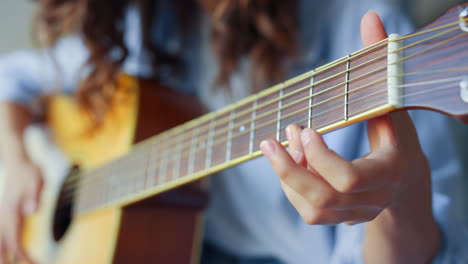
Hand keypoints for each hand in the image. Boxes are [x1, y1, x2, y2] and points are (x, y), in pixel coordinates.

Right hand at [0, 158, 42, 263]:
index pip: (15, 241)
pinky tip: (14, 253)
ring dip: (6, 255)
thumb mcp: (37, 180)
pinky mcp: (6, 215)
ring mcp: (3, 216)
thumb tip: (32, 211)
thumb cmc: (29, 171)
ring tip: (19, 263)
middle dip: (8, 260)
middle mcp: (4, 217)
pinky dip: (7, 246)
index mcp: (11, 212)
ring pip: (0, 241)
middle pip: (2, 246)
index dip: (22, 256)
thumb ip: (35, 195)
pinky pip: (4, 235)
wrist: (18, 162)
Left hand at [261, 11, 439, 262]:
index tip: (304, 128)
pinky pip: (307, 211)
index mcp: (388, 173)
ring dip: (288, 177)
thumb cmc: (395, 139)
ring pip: (312, 209)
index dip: (320, 157)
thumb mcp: (390, 104)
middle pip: (323, 199)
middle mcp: (372, 201)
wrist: (402, 181)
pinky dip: (291, 186)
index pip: (348, 178)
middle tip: (270, 141)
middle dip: (289, 170)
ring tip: (278, 146)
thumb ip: (377, 65)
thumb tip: (369, 18)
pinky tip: (289, 160)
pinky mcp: (339, 219)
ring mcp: (355, 214)